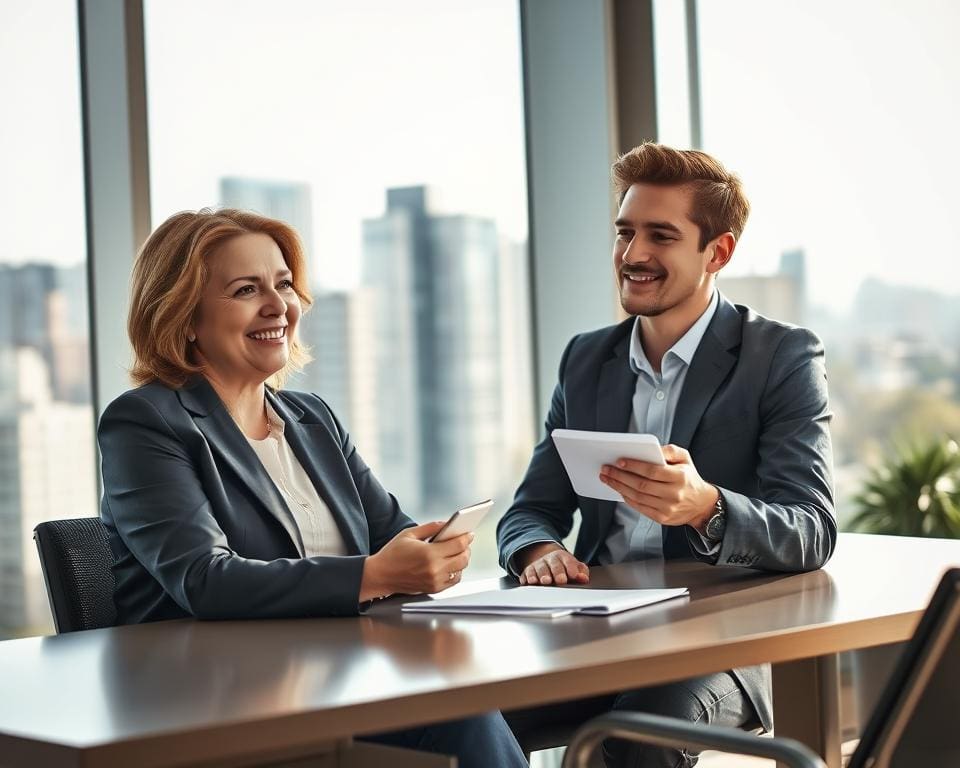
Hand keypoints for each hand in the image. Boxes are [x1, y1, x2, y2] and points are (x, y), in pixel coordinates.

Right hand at [360, 522, 472, 600]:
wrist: (381, 575)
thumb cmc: (392, 553)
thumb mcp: (410, 533)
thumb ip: (431, 527)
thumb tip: (447, 524)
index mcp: (428, 553)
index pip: (458, 544)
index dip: (466, 537)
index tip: (469, 532)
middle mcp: (434, 569)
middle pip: (463, 558)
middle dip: (467, 548)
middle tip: (465, 541)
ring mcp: (435, 581)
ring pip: (461, 570)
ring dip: (462, 560)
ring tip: (459, 551)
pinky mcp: (433, 589)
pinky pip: (453, 580)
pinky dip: (456, 571)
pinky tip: (452, 564)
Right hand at [515, 542, 588, 585]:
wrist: (546, 560)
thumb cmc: (563, 567)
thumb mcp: (574, 567)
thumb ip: (581, 572)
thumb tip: (583, 578)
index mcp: (563, 557)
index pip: (568, 561)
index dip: (571, 567)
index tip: (574, 575)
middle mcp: (549, 559)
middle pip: (553, 564)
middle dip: (557, 572)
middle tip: (561, 580)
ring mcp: (538, 564)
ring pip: (539, 568)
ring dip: (542, 575)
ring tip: (545, 582)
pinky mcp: (528, 571)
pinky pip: (527, 574)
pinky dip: (528, 578)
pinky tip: (530, 582)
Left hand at [599, 444, 717, 531]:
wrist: (702, 504)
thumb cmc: (689, 478)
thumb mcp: (685, 458)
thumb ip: (669, 450)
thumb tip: (652, 449)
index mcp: (680, 477)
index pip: (652, 471)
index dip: (634, 466)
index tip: (619, 461)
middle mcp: (674, 494)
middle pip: (641, 485)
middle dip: (620, 476)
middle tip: (606, 469)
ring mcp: (668, 508)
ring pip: (638, 497)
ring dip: (619, 487)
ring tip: (608, 478)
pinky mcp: (662, 518)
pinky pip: (640, 507)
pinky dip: (627, 498)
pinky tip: (619, 489)